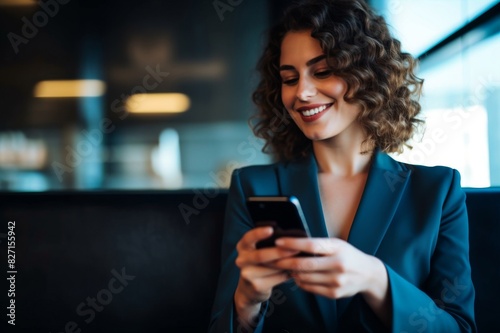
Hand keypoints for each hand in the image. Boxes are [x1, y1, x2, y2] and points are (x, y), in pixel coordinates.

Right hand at [233, 227, 298, 323]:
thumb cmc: (259, 264)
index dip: (259, 233)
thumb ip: (267, 245)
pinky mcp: (256, 286)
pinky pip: (276, 278)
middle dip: (280, 252)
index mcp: (242, 247)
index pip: (248, 238)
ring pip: (271, 268)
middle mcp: (241, 260)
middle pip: (261, 255)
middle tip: (296, 248)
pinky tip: (295, 270)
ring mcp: (247, 274)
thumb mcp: (257, 251)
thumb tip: (289, 238)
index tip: (271, 229)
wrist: (249, 288)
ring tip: (299, 259)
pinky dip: (287, 274)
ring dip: (287, 264)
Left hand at [272, 237, 389, 323]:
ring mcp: (336, 281)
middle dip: (285, 261)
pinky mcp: (334, 293)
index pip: (311, 245)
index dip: (293, 244)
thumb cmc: (347, 254)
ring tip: (283, 266)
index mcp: (337, 248)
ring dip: (291, 272)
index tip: (278, 242)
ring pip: (304, 277)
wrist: (368, 274)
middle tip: (272, 258)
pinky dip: (299, 282)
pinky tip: (296, 276)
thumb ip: (318, 244)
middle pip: (304, 264)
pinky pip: (309, 288)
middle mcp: (338, 264)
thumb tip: (291, 242)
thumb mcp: (336, 244)